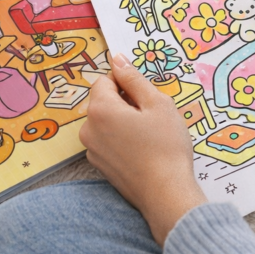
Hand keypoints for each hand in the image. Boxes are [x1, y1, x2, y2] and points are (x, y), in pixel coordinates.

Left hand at [79, 54, 206, 244]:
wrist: (166, 194)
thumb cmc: (166, 146)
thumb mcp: (158, 103)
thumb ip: (134, 79)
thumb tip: (118, 59)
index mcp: (100, 109)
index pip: (105, 79)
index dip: (127, 82)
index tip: (146, 94)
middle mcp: (88, 129)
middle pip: (103, 101)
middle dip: (125, 102)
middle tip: (151, 116)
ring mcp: (92, 150)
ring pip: (106, 122)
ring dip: (123, 121)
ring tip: (149, 134)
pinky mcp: (99, 166)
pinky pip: (107, 141)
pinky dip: (121, 139)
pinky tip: (142, 150)